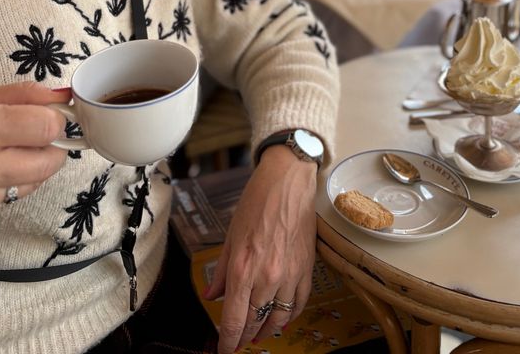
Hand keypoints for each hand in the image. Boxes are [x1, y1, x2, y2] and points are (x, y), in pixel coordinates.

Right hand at [0, 82, 68, 215]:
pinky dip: (17, 180)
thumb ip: (26, 95)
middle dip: (53, 146)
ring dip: (36, 164)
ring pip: (36, 181)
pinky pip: (15, 194)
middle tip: (37, 134)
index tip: (50, 115)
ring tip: (12, 148)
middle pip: (49, 161)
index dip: (56, 119)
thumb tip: (64, 98)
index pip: (47, 127)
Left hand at [203, 146, 318, 353]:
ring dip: (267, 332)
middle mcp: (267, 277)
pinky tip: (281, 320)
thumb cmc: (257, 202)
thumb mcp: (231, 235)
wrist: (288, 181)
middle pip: (254, 322)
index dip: (228, 342)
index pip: (234, 320)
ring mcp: (290, 275)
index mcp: (243, 268)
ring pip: (278, 318)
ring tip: (258, 336)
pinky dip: (289, 317)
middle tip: (237, 343)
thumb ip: (222, 271)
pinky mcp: (307, 270)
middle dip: (244, 337)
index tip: (224, 351)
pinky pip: (298, 304)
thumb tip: (212, 296)